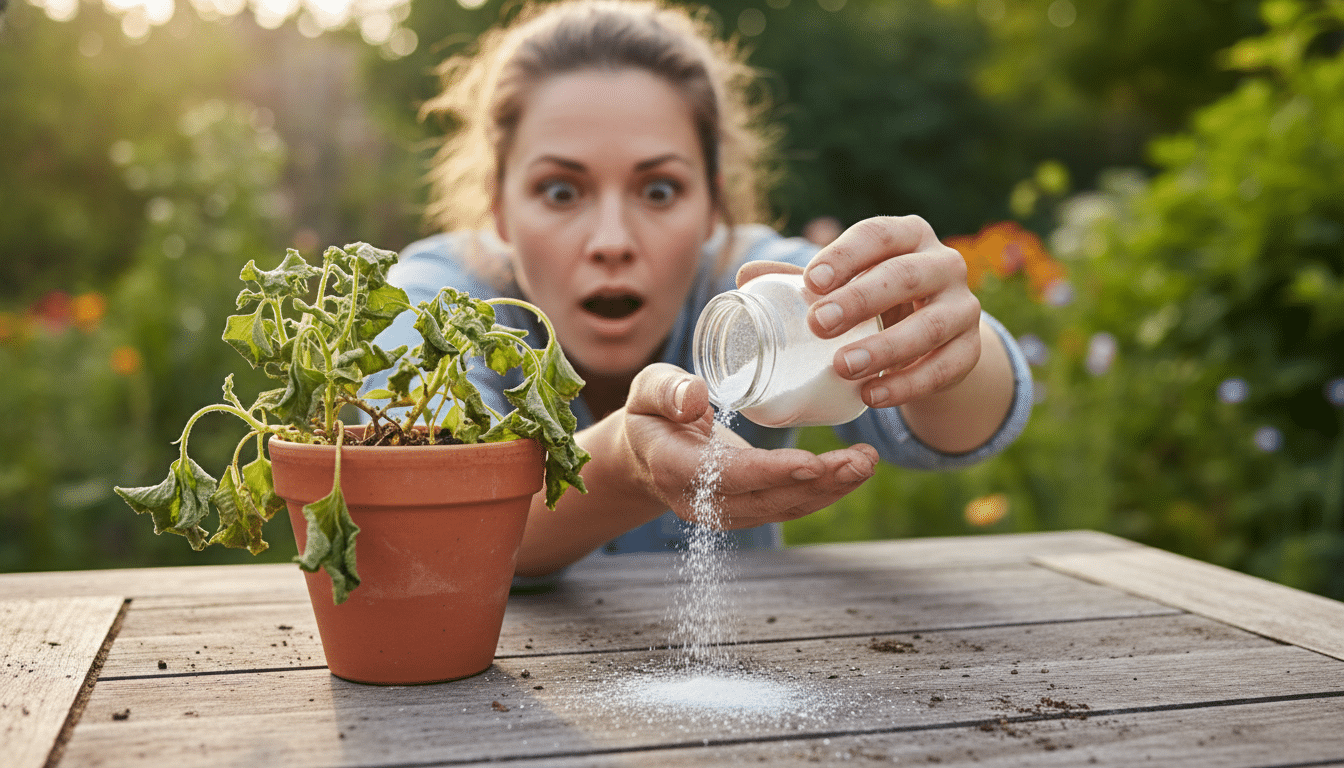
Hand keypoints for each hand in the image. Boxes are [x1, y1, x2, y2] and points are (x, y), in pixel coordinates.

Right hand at [623, 363, 878, 528]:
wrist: (644, 454)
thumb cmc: (650, 412)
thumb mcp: (647, 389)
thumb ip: (667, 391)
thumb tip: (696, 398)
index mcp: (673, 467)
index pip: (726, 476)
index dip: (769, 473)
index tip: (810, 463)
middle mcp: (700, 500)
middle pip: (765, 498)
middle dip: (816, 484)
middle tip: (859, 461)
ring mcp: (725, 511)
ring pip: (783, 507)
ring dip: (830, 490)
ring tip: (866, 463)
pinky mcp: (746, 509)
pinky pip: (788, 505)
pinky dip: (824, 491)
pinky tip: (854, 471)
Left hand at [789, 216, 982, 408]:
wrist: (933, 339)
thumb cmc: (876, 300)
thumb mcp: (847, 284)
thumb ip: (802, 280)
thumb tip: (744, 276)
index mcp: (909, 235)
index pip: (879, 235)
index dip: (846, 255)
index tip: (812, 280)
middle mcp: (944, 264)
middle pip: (905, 276)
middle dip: (860, 300)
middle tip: (819, 324)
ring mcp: (963, 308)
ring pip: (929, 326)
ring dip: (884, 347)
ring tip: (842, 366)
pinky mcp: (970, 351)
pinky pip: (943, 369)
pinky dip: (906, 385)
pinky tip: (871, 395)